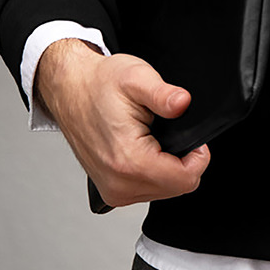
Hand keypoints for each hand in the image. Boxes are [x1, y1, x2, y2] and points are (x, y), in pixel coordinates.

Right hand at [34, 38, 209, 208]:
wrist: (71, 90)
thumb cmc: (100, 84)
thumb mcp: (137, 77)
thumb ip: (163, 93)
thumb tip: (184, 103)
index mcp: (128, 161)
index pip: (186, 179)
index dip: (198, 155)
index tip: (192, 136)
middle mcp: (119, 184)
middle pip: (177, 187)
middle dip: (182, 159)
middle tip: (165, 130)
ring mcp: (113, 192)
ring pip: (165, 190)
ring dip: (167, 166)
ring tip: (150, 136)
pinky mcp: (111, 192)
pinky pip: (149, 189)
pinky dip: (154, 171)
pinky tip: (142, 148)